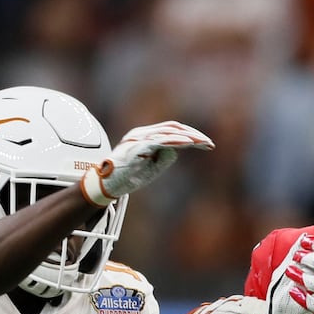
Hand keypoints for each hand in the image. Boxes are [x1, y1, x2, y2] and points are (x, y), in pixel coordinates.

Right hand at [81, 121, 213, 206]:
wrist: (104, 186)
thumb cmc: (126, 178)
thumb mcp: (151, 169)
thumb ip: (164, 158)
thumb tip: (176, 151)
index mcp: (145, 137)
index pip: (171, 130)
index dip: (190, 135)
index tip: (206, 145)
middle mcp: (141, 133)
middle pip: (173, 127)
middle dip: (193, 134)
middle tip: (209, 143)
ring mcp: (138, 139)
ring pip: (167, 132)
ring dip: (187, 137)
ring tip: (202, 142)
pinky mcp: (136, 147)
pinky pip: (158, 140)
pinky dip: (175, 140)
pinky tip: (188, 143)